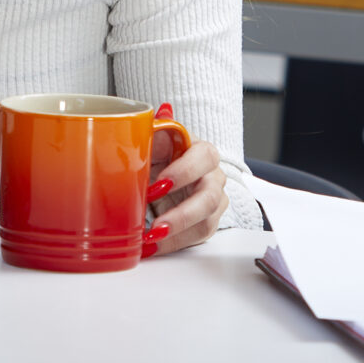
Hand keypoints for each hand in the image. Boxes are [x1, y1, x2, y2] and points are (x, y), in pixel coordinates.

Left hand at [144, 130, 226, 256]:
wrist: (163, 170)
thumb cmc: (159, 152)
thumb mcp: (152, 139)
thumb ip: (151, 130)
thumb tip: (153, 117)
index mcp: (201, 152)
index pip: (204, 157)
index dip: (184, 171)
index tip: (159, 184)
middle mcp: (212, 177)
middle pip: (210, 197)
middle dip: (183, 214)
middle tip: (157, 225)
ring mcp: (211, 202)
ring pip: (206, 222)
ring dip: (178, 234)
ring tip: (152, 240)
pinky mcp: (204, 222)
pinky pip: (195, 237)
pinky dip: (173, 244)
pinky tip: (152, 246)